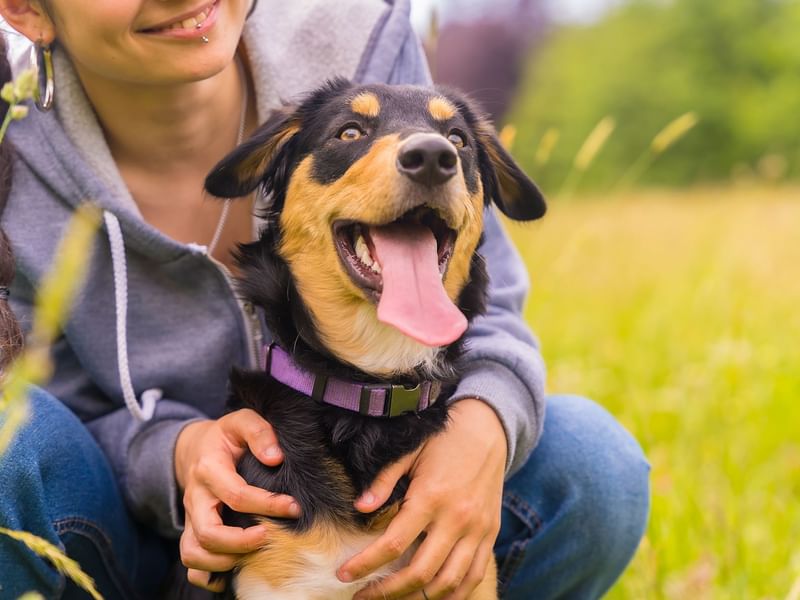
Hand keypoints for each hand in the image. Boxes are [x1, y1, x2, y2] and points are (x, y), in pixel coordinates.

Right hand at [174, 409, 299, 590]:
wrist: (196, 447)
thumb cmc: (226, 437)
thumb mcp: (241, 421)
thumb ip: (259, 432)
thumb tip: (276, 457)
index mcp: (209, 469)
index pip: (236, 495)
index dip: (268, 505)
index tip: (293, 507)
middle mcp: (194, 497)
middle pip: (208, 532)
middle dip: (241, 542)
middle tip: (269, 537)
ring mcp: (190, 518)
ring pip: (192, 553)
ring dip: (223, 562)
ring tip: (253, 555)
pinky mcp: (191, 531)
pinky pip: (189, 563)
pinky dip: (207, 575)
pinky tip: (234, 571)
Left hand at [338, 399, 506, 599]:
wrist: (487, 428)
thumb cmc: (443, 439)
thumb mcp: (409, 451)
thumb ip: (384, 480)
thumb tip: (359, 507)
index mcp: (431, 497)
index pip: (393, 544)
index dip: (366, 564)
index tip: (344, 574)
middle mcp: (456, 518)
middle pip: (420, 572)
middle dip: (387, 591)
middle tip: (363, 596)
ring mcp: (476, 530)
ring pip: (448, 582)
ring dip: (418, 597)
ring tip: (393, 598)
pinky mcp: (490, 534)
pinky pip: (474, 576)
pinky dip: (453, 594)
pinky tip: (430, 596)